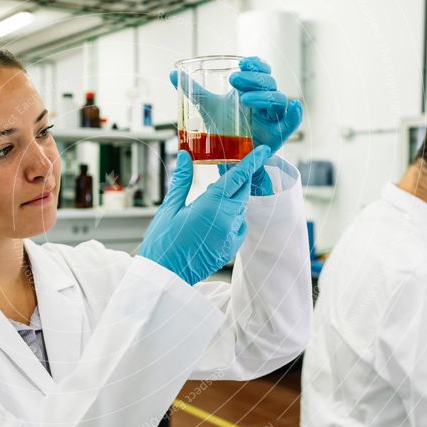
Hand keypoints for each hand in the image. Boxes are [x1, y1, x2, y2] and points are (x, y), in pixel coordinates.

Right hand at [138, 145, 270, 285]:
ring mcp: (231, 236)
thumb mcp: (169, 207)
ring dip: (233, 198)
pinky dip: (233, 216)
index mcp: (211, 206)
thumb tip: (185, 157)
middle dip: (241, 178)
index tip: (263, 150)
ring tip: (212, 196)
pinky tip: (217, 217)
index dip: (252, 161)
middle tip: (234, 168)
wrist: (165, 276)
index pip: (238, 177)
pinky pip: (240, 225)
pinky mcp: (231, 248)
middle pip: (243, 191)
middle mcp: (227, 220)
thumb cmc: (162, 242)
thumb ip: (181, 179)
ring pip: (241, 208)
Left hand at [170, 56, 302, 195]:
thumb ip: (193, 90)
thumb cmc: (224, 128)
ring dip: (264, 96)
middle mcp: (266, 100)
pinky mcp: (280, 133)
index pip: (261, 70)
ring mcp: (274, 116)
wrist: (229, 157)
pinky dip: (296, 113)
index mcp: (253, 89)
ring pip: (278, 99)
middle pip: (269, 83)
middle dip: (253, 79)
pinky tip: (294, 107)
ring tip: (245, 99)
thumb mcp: (208, 107)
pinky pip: (293, 121)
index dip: (256, 65)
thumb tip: (173, 73)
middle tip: (234, 81)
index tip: (242, 64)